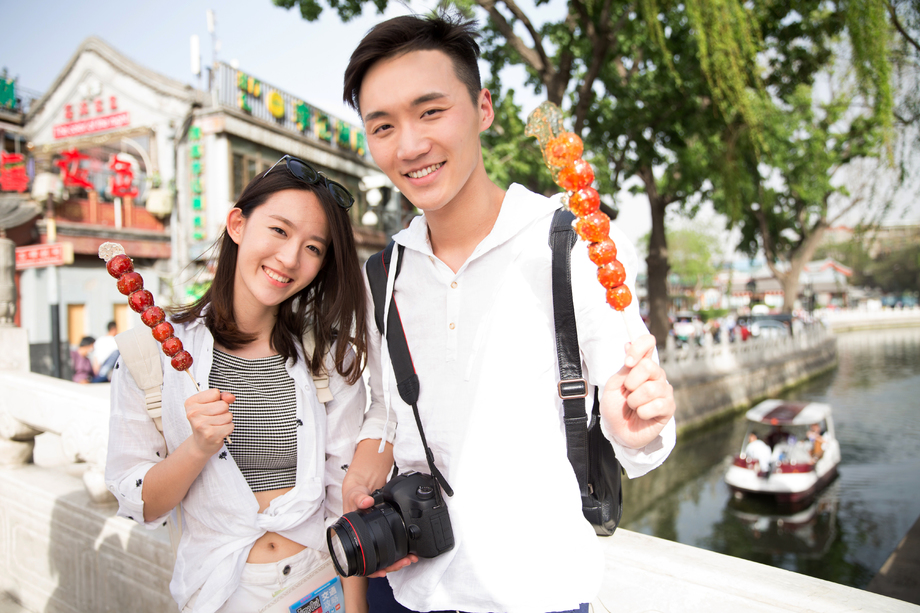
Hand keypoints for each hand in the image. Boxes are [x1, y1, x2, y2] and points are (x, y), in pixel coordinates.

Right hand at [184, 388, 234, 455]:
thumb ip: (222, 397)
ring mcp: (201, 424)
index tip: (211, 406)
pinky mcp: (211, 435)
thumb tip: (231, 397)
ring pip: (228, 415)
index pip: (215, 393)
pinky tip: (219, 431)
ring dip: (226, 420)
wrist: (201, 443)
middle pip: (223, 404)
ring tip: (216, 425)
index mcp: (191, 402)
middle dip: (224, 411)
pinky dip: (228, 428)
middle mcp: (193, 413)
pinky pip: (230, 426)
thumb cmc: (206, 421)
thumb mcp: (210, 405)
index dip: (218, 399)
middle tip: (214, 418)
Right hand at [341, 439, 417, 576]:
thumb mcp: (354, 494)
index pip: (361, 560)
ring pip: (385, 557)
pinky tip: (409, 551)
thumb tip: (366, 502)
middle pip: (377, 562)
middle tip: (405, 562)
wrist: (362, 488)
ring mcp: (374, 538)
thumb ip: (359, 497)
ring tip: (411, 558)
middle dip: (392, 566)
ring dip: (398, 560)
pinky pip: (391, 546)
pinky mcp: (383, 533)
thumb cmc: (354, 494)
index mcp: (354, 536)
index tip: (383, 572)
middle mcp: (364, 541)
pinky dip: (400, 550)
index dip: (371, 569)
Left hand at [601, 334, 674, 448]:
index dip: (639, 348)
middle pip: (648, 366)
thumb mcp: (614, 385)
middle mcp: (656, 375)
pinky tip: (641, 415)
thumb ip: (625, 368)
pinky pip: (656, 405)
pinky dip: (642, 412)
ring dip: (634, 401)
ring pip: (650, 389)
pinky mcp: (669, 408)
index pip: (648, 343)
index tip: (627, 362)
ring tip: (633, 406)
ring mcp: (665, 391)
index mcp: (642, 365)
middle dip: (631, 383)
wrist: (617, 431)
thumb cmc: (616, 407)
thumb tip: (628, 344)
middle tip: (627, 393)